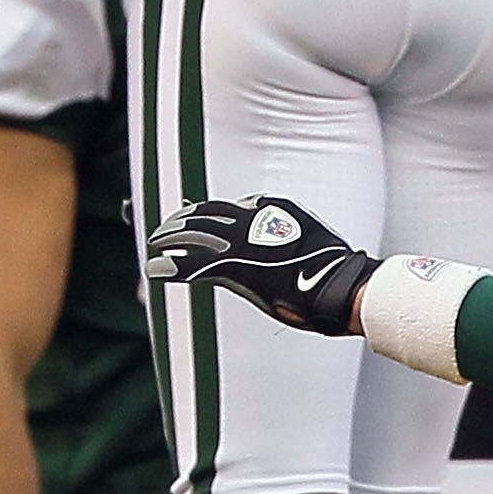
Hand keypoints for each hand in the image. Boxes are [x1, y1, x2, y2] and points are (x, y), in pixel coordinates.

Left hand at [146, 193, 371, 337]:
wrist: (339, 287)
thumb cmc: (330, 270)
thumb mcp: (304, 238)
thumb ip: (282, 233)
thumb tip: (273, 241)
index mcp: (268, 207)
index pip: (224, 206)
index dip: (202, 212)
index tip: (190, 214)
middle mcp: (248, 218)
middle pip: (201, 213)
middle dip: (179, 220)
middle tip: (164, 227)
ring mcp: (236, 241)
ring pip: (189, 233)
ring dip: (167, 237)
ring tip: (155, 241)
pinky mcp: (228, 266)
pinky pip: (187, 262)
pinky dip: (166, 265)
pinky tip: (153, 268)